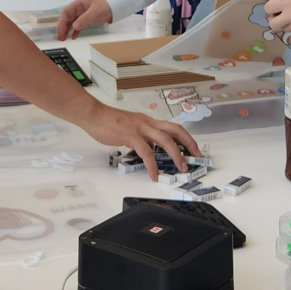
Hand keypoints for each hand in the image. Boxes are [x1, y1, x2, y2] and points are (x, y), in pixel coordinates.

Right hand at [58, 0, 113, 39]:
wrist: (119, 3)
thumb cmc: (107, 4)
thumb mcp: (95, 12)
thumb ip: (84, 19)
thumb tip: (74, 26)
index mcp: (80, 3)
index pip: (66, 12)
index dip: (62, 22)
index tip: (60, 32)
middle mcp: (81, 8)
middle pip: (68, 17)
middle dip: (63, 27)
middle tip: (60, 38)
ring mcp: (85, 13)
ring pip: (73, 21)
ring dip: (68, 29)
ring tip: (64, 39)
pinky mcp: (90, 18)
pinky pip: (80, 24)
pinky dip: (76, 30)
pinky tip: (73, 36)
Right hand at [82, 103, 201, 179]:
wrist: (93, 115)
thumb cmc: (108, 121)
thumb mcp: (130, 127)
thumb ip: (140, 136)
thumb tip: (147, 148)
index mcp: (148, 121)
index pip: (172, 127)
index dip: (185, 138)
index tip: (192, 149)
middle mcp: (148, 123)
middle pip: (176, 130)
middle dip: (189, 144)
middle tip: (196, 157)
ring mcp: (140, 129)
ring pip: (166, 140)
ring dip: (177, 155)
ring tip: (182, 168)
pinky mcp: (131, 136)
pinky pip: (146, 152)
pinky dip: (152, 165)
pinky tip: (154, 174)